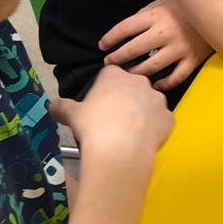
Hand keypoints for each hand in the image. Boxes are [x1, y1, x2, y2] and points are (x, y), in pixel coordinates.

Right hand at [50, 66, 172, 174]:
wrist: (120, 150)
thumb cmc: (93, 126)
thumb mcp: (71, 115)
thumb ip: (62, 107)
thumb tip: (52, 105)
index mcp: (116, 75)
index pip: (111, 73)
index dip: (105, 87)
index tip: (100, 102)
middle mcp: (141, 82)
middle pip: (133, 86)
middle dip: (125, 98)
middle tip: (113, 118)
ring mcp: (158, 100)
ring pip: (149, 103)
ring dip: (141, 113)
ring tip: (128, 132)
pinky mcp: (169, 118)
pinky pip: (161, 121)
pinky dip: (153, 129)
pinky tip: (142, 141)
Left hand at [99, 0, 212, 90]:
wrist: (218, 10)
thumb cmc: (185, 6)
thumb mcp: (162, 3)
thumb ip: (145, 16)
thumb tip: (126, 32)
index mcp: (155, 16)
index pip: (125, 29)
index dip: (110, 39)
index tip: (103, 46)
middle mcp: (165, 33)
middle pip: (133, 50)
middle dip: (117, 58)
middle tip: (109, 64)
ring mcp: (179, 48)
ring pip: (151, 67)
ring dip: (135, 73)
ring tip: (127, 76)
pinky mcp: (192, 60)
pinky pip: (175, 78)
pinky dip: (163, 83)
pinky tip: (155, 84)